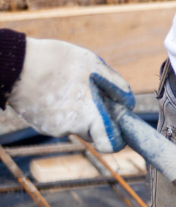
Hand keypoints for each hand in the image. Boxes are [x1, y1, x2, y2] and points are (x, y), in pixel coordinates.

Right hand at [7, 38, 133, 151]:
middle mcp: (74, 128)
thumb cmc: (56, 62)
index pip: (111, 145)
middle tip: (90, 98)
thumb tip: (129, 103)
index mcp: (91, 116)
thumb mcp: (93, 64)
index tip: (116, 127)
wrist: (15, 64)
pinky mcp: (42, 126)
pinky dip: (60, 112)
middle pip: (95, 133)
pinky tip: (52, 93)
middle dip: (96, 120)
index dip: (116, 139)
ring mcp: (56, 129)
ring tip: (66, 89)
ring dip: (77, 114)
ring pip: (76, 126)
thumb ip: (116, 85)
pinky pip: (59, 122)